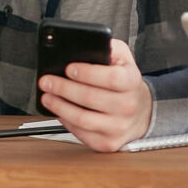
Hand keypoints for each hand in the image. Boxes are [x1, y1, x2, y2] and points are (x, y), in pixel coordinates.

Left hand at [38, 39, 152, 151]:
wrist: (140, 111)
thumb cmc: (125, 81)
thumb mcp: (123, 58)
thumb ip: (108, 48)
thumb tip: (86, 44)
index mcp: (132, 81)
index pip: (111, 78)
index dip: (88, 73)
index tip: (69, 68)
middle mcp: (128, 106)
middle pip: (91, 98)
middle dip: (64, 88)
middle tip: (47, 81)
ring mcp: (118, 127)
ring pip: (83, 119)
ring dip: (60, 107)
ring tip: (47, 96)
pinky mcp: (108, 143)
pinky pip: (81, 133)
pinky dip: (66, 121)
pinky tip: (58, 111)